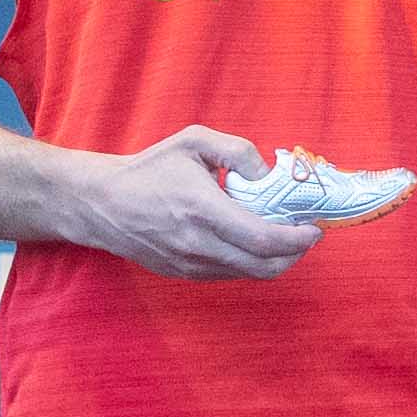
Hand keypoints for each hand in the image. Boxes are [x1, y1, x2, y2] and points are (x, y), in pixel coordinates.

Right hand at [71, 125, 321, 279]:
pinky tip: (251, 241)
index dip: (296, 239)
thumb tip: (267, 175)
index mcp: (202, 209)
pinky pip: (229, 274)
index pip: (262, 239)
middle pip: (264, 267)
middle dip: (294, 254)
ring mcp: (190, 264)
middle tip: (305, 235)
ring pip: (249, 274)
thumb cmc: (150, 168)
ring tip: (281, 234)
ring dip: (274, 259)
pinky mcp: (184, 274)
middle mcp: (197, 244)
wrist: (102, 203)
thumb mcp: (193, 141)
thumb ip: (237, 150)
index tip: (313, 229)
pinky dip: (249, 262)